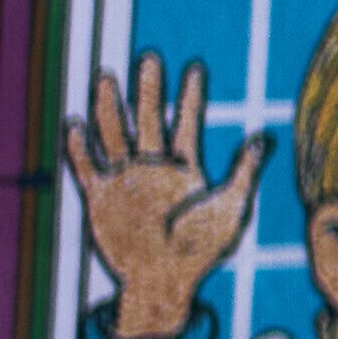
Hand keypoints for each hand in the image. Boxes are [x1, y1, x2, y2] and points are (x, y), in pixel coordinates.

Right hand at [67, 58, 264, 338]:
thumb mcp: (230, 209)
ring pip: (114, 134)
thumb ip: (243, 173)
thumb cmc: (201, 251)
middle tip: (150, 58)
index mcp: (185, 170)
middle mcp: (153, 170)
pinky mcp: (100, 197)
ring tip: (107, 76)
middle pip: (148, 119)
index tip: (195, 67)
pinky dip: (79, 145)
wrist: (163, 280)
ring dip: (110, 107)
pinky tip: (75, 122)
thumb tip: (263, 139)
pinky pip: (85, 166)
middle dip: (149, 89)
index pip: (186, 124)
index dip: (190, 97)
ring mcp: (125, 181)